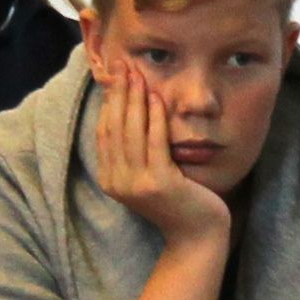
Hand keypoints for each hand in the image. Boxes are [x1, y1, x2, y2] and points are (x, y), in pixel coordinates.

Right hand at [83, 53, 229, 251]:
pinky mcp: (158, 184)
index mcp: (110, 179)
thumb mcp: (148, 173)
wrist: (195, 234)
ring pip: (132, 132)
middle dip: (119, 94)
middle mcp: (117, 182)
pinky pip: (155, 143)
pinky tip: (158, 98)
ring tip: (139, 75)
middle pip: (115, 127)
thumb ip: (135, 150)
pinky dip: (155, 118)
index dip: (109, 101)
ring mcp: (136, 184)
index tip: (115, 76)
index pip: (104, 131)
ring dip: (135, 100)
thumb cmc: (177, 200)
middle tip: (124, 66)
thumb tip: (130, 110)